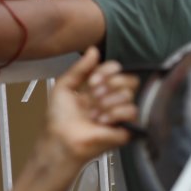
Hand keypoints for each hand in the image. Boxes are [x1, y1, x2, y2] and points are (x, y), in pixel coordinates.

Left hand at [43, 47, 138, 166]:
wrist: (61, 140)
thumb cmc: (59, 120)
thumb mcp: (64, 87)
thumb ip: (80, 67)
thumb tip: (94, 50)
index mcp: (99, 87)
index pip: (116, 69)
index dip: (107, 71)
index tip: (92, 81)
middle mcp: (111, 98)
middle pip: (129, 79)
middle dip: (110, 85)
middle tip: (94, 95)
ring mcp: (120, 113)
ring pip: (129, 95)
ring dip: (107, 102)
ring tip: (94, 114)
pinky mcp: (127, 127)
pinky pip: (132, 111)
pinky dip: (114, 114)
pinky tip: (102, 121)